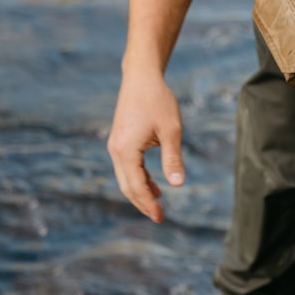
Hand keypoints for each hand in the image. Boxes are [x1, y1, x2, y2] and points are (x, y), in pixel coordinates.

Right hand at [106, 72, 184, 221]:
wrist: (141, 77)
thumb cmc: (158, 101)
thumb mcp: (171, 131)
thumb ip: (173, 158)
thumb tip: (178, 185)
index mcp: (126, 150)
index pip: (136, 186)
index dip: (148, 204)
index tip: (160, 217)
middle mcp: (116, 150)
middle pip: (127, 186)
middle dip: (143, 204)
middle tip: (160, 218)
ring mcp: (116, 146)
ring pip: (126, 178)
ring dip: (141, 193)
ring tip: (158, 206)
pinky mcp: (120, 141)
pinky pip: (128, 168)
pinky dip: (140, 180)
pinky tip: (155, 187)